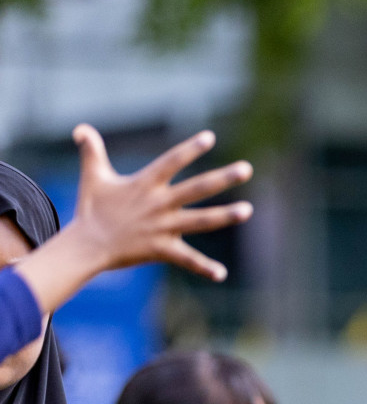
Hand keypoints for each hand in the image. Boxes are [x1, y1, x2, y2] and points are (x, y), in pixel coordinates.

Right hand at [15, 126, 252, 311]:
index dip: (190, 149)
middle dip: (222, 178)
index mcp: (145, 184)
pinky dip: (203, 268)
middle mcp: (158, 204)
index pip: (171, 161)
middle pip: (197, 188)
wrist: (87, 244)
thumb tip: (81, 129)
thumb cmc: (92, 209)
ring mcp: (162, 227)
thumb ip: (92, 152)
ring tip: (248, 210)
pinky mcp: (162, 249)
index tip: (211, 137)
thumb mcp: (92, 176)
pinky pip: (186, 259)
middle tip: (247, 169)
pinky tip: (221, 274)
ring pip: (200, 221)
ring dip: (225, 216)